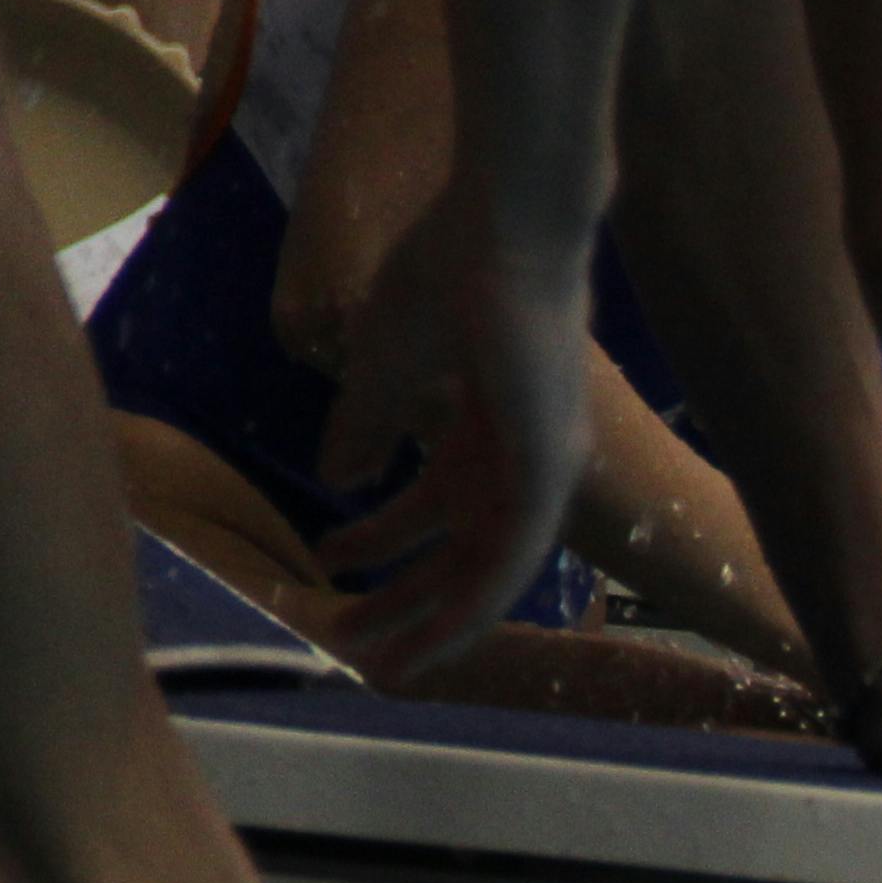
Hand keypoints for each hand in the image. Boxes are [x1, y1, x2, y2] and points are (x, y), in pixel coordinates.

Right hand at [317, 184, 599, 686]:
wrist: (503, 221)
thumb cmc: (450, 267)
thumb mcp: (384, 359)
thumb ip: (363, 422)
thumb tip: (338, 477)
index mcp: (487, 425)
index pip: (436, 502)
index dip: (382, 537)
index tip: (332, 562)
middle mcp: (520, 453)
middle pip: (459, 547)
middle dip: (401, 593)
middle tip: (349, 634)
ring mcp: (541, 463)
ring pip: (489, 568)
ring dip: (434, 616)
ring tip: (384, 660)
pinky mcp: (549, 467)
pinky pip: (516, 555)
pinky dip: (479, 597)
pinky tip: (438, 632)